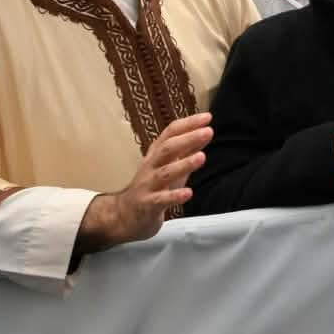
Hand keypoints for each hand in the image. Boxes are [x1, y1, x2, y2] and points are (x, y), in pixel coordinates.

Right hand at [75, 112, 211, 254]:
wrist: (124, 216)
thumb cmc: (152, 187)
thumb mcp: (170, 166)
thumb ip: (186, 151)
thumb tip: (204, 133)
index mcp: (156, 154)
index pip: (170, 133)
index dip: (188, 124)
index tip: (207, 117)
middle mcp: (150, 166)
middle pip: (167, 149)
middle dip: (188, 138)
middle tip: (208, 131)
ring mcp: (147, 185)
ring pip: (165, 173)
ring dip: (184, 164)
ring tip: (202, 157)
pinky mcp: (147, 205)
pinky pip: (160, 200)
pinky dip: (174, 196)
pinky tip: (188, 193)